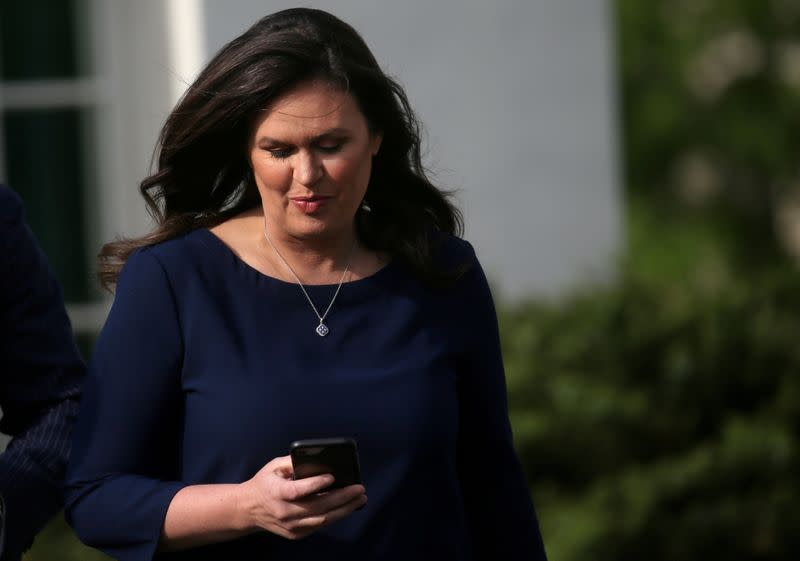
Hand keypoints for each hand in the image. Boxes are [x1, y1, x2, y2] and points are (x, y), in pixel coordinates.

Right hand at [238, 455, 366, 539]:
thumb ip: (293, 462)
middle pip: (317, 507)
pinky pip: (319, 525)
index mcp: (276, 493)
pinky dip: (334, 516)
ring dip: (344, 509)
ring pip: (322, 520)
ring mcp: (290, 526)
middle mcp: (284, 512)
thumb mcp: (274, 467)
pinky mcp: (295, 534)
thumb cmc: (264, 483)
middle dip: (342, 498)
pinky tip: (347, 506)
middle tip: (359, 488)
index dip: (315, 485)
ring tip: (359, 499)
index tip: (332, 477)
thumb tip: (317, 458)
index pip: (297, 491)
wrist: (248, 510)